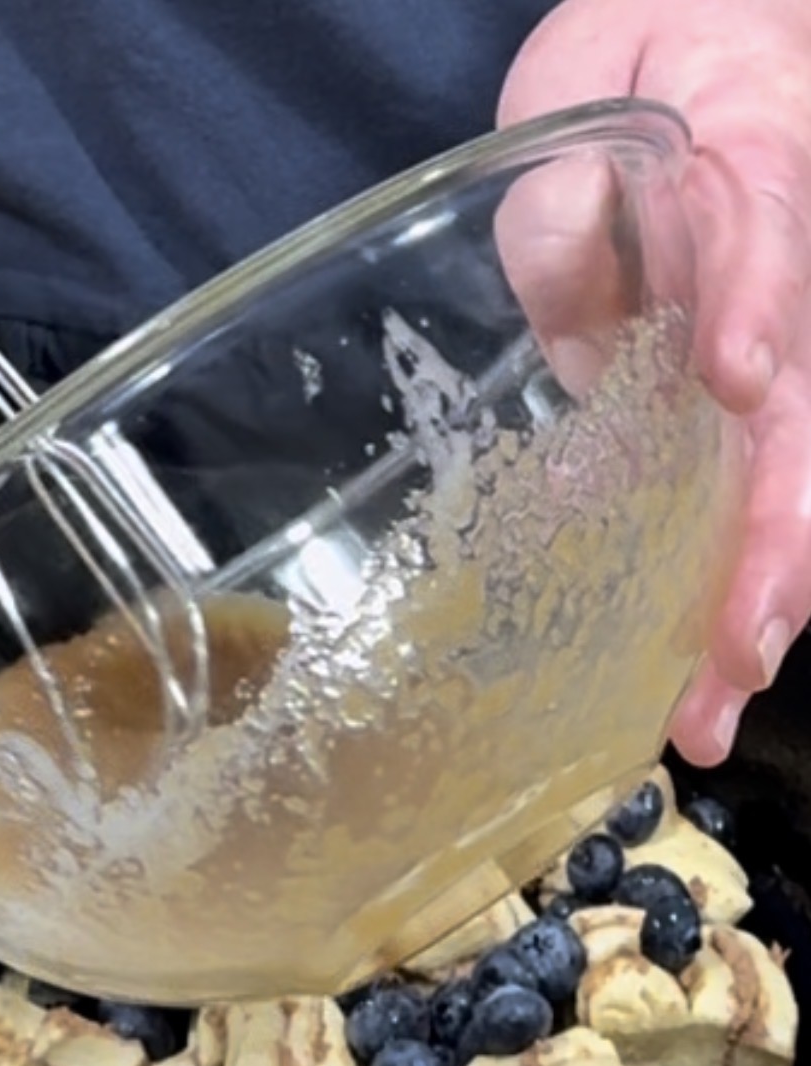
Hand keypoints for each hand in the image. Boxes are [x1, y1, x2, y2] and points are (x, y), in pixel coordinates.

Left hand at [501, 0, 810, 766]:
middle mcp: (783, 279)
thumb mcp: (585, 84)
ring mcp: (773, 351)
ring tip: (709, 710)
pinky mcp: (741, 406)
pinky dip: (725, 590)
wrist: (697, 58)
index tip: (742, 382)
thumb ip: (568, 186)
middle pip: (798, 419)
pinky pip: (747, 498)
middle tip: (738, 653)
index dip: (756, 307)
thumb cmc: (637, 67)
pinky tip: (696, 679)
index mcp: (752, 166)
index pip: (764, 237)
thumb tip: (576, 248)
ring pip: (786, 482)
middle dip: (770, 542)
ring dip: (753, 603)